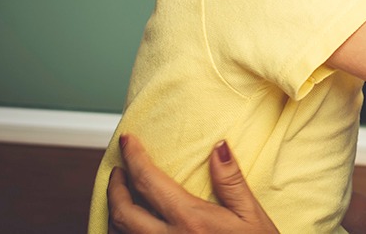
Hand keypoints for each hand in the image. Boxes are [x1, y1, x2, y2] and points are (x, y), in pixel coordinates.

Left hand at [107, 135, 278, 233]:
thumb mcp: (251, 216)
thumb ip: (231, 181)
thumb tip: (218, 147)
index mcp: (190, 220)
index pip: (148, 182)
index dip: (133, 157)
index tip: (128, 141)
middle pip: (122, 211)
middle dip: (114, 186)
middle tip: (119, 169)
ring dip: (115, 211)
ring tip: (123, 195)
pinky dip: (121, 233)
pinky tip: (132, 225)